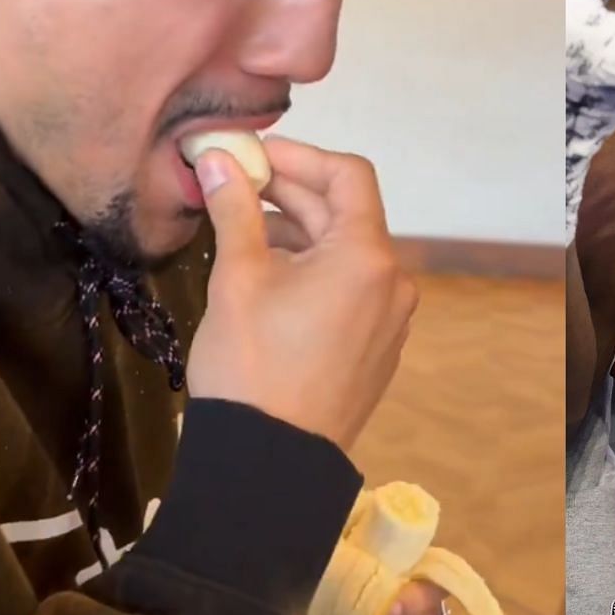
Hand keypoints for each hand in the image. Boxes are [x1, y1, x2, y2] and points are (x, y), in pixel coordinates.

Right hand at [185, 137, 418, 449]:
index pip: (348, 175)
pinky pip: (350, 288)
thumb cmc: (252, 364)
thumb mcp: (237, 278)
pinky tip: (267, 272)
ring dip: (299, 231)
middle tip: (232, 183)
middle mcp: (392, 280)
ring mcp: (390, 316)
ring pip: (345, 252)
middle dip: (290, 192)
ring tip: (240, 227)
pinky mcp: (376, 344)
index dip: (300, 156)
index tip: (251, 155)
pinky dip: (314, 268)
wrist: (271, 460)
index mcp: (368, 256)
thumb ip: (236, 210)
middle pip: (345, 213)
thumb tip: (221, 157)